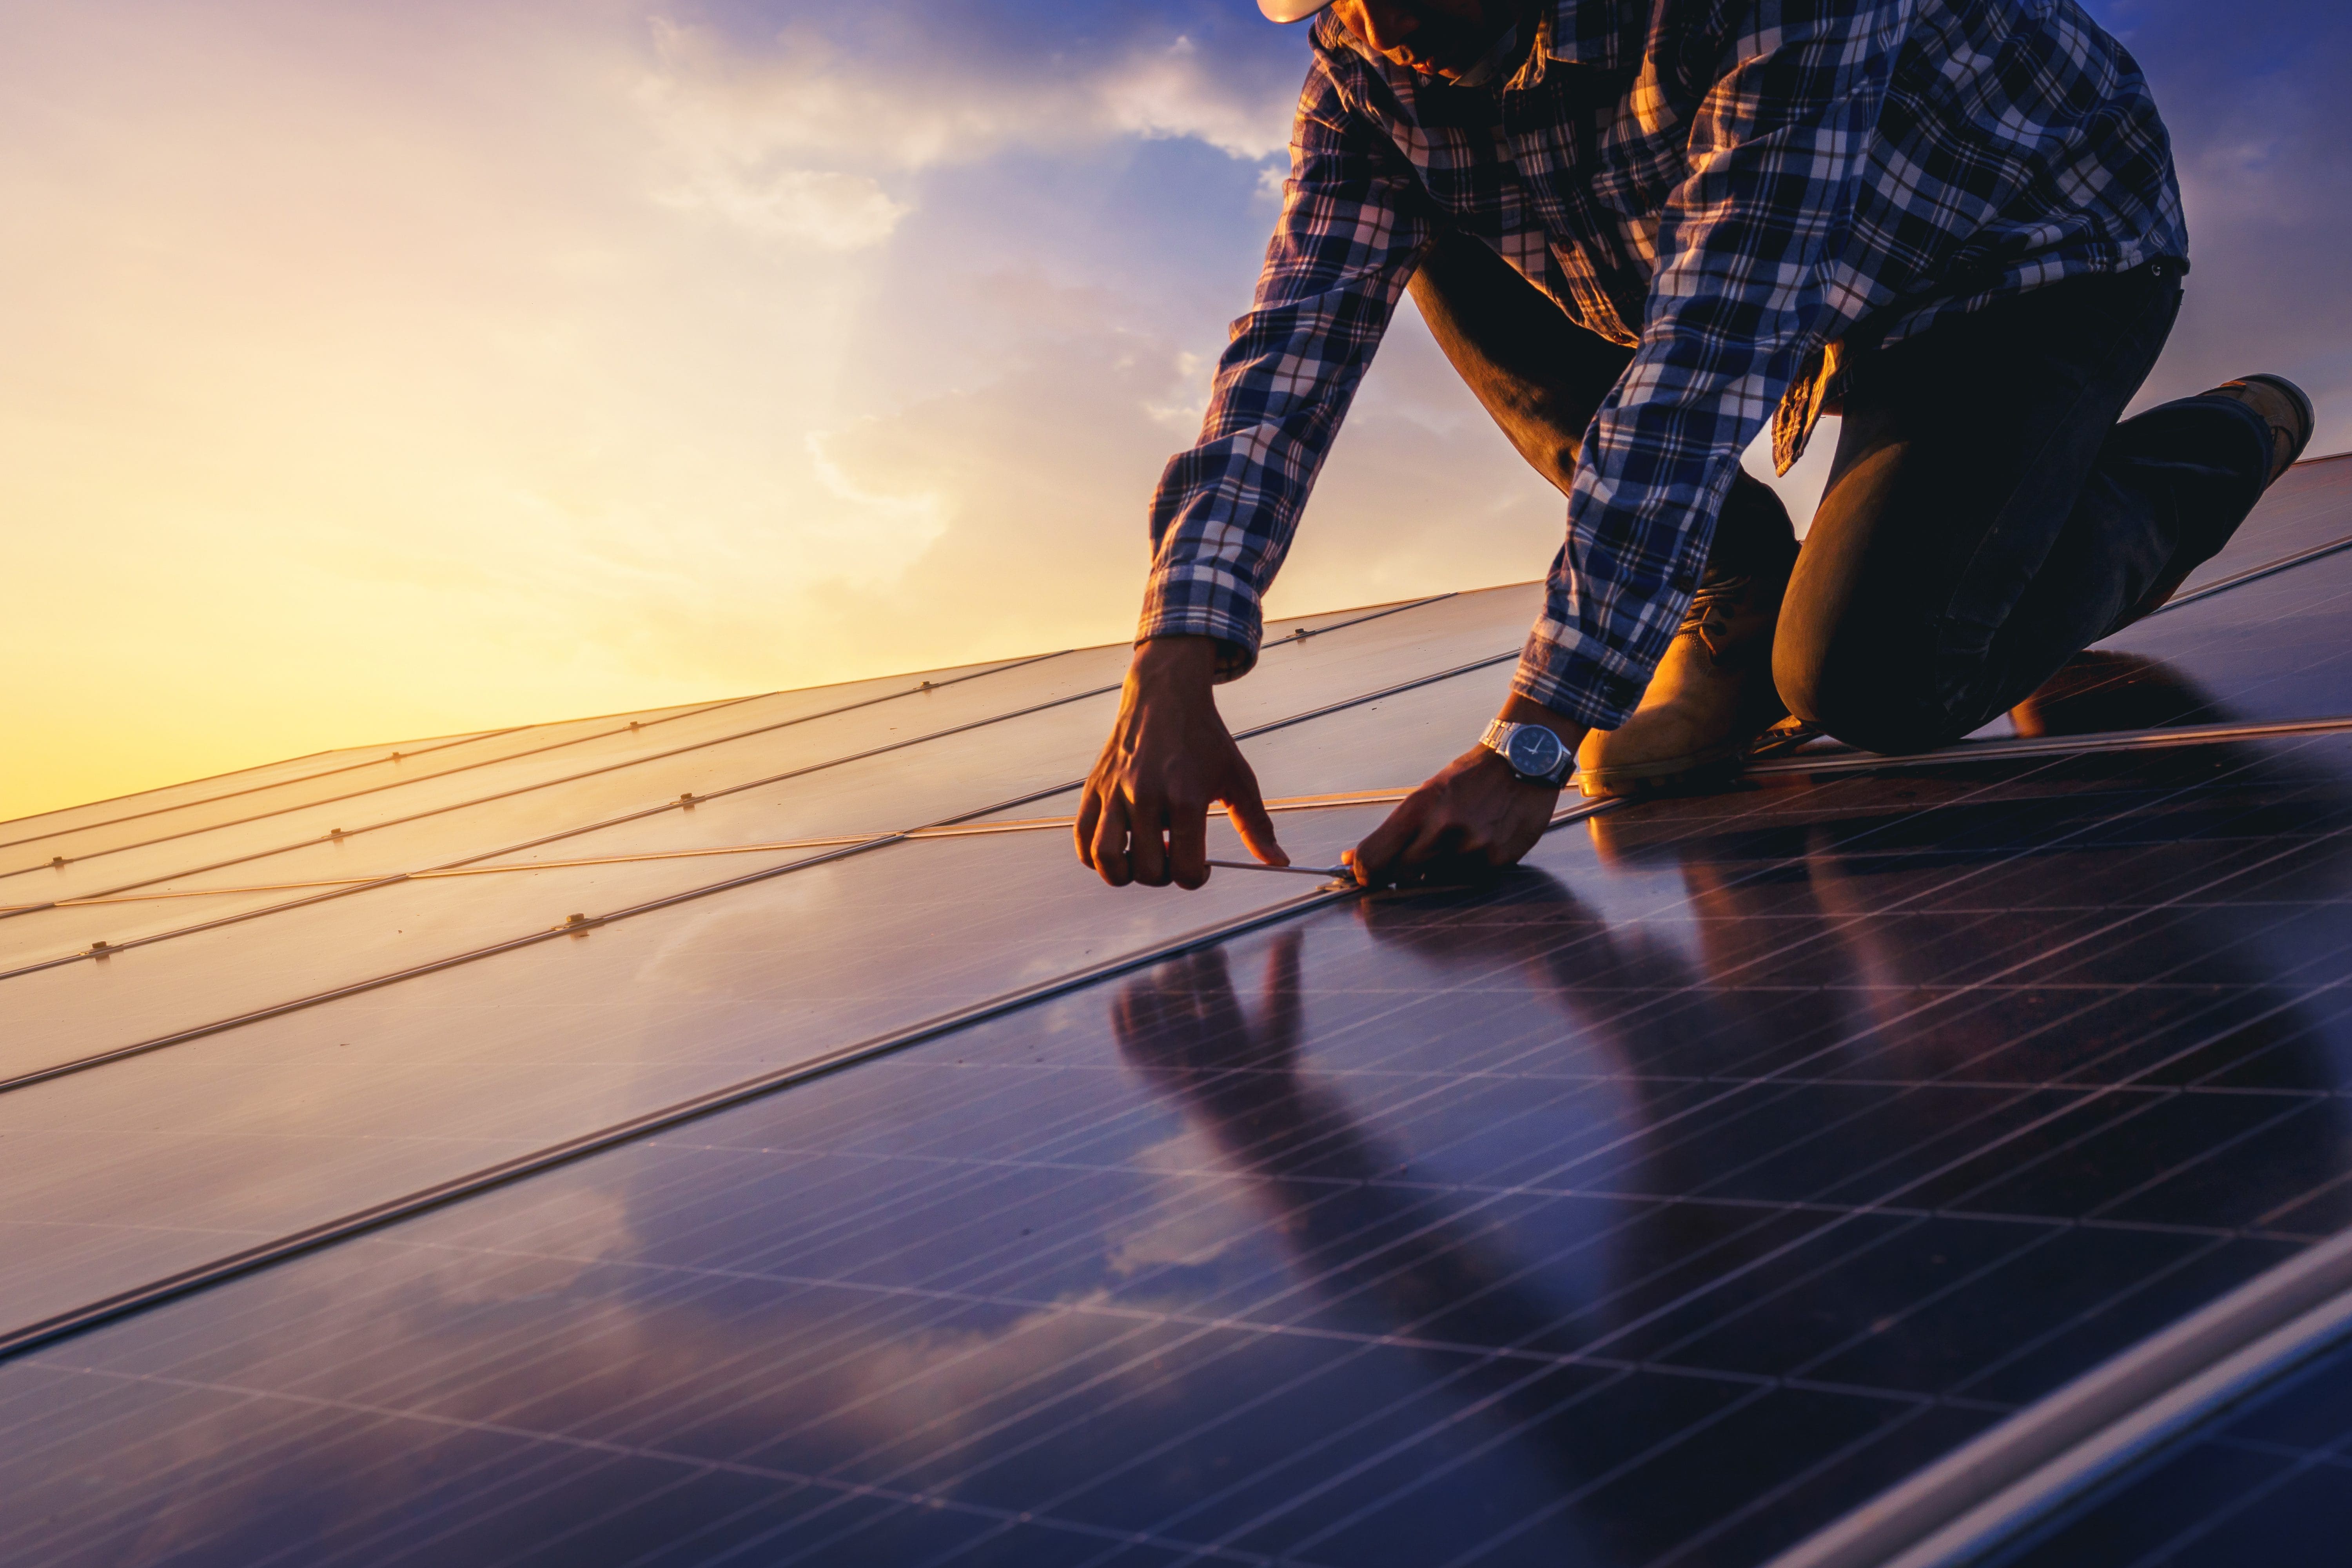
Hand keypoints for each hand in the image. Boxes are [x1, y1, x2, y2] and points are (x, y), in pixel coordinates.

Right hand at [1077, 636, 1287, 888]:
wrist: (1166, 695)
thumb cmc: (1205, 739)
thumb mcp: (1238, 778)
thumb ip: (1256, 825)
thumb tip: (1278, 862)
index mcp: (1185, 796)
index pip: (1186, 870)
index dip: (1196, 878)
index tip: (1200, 865)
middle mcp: (1146, 795)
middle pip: (1147, 871)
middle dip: (1163, 875)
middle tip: (1172, 856)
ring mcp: (1115, 790)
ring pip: (1104, 859)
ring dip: (1123, 873)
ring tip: (1140, 858)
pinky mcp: (1094, 786)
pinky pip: (1082, 838)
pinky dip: (1094, 856)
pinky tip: (1120, 845)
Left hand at [1346, 697, 1585, 886]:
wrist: (1524, 761)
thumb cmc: (1470, 778)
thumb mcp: (1427, 794)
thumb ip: (1394, 832)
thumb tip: (1352, 862)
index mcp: (1418, 808)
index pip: (1372, 858)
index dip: (1363, 874)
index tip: (1363, 878)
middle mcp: (1442, 830)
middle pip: (1400, 876)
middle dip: (1400, 874)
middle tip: (1412, 859)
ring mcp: (1471, 848)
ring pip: (1435, 882)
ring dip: (1438, 871)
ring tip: (1457, 841)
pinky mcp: (1497, 861)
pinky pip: (1467, 881)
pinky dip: (1467, 869)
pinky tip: (1479, 843)